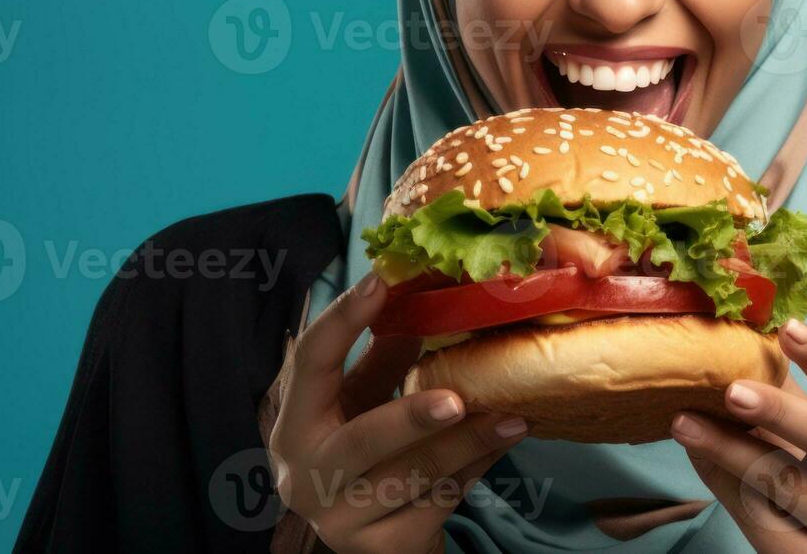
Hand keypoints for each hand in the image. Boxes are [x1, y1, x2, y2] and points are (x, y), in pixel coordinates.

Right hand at [268, 272, 528, 553]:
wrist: (372, 538)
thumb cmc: (364, 454)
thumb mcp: (363, 401)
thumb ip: (383, 356)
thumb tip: (418, 292)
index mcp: (294, 426)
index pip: (309, 364)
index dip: (342, 320)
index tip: (382, 280)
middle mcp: (306, 477)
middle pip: (361, 441)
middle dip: (410, 418)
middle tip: (457, 399)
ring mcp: (342, 520)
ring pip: (413, 477)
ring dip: (469, 444)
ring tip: (513, 417)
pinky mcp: (383, 548)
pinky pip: (439, 503)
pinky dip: (475, 470)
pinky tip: (503, 446)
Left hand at [670, 318, 806, 551]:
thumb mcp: (803, 425)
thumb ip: (779, 384)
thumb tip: (727, 333)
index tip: (786, 329)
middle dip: (780, 411)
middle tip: (732, 391)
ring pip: (789, 483)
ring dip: (731, 449)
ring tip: (685, 423)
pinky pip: (762, 519)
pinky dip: (724, 483)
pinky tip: (696, 456)